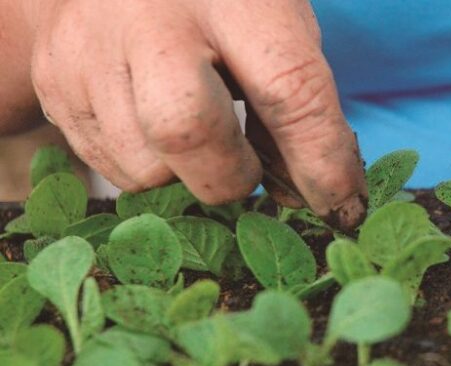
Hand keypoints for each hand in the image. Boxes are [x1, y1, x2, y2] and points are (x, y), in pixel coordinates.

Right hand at [27, 0, 365, 227]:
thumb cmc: (218, 4)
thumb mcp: (272, 29)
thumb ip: (294, 105)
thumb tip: (303, 197)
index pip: (287, 88)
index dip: (320, 160)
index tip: (343, 206)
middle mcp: (148, 16)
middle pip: (187, 130)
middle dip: (230, 176)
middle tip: (245, 169)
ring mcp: (87, 50)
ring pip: (144, 169)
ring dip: (186, 176)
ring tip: (195, 133)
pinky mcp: (54, 84)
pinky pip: (109, 169)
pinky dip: (149, 168)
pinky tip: (152, 125)